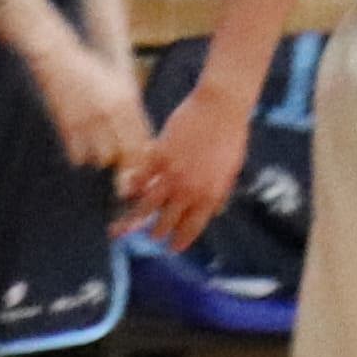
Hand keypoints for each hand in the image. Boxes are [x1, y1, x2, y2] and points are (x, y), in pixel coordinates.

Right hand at [32, 40, 152, 176]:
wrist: (58, 59)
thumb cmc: (92, 72)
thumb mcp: (120, 86)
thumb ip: (133, 112)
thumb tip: (145, 145)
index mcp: (128, 99)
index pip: (144, 139)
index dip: (144, 158)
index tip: (140, 165)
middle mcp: (112, 111)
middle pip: (128, 153)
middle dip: (127, 164)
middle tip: (122, 169)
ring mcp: (89, 119)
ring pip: (104, 159)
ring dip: (103, 158)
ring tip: (99, 149)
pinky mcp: (68, 125)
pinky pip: (79, 157)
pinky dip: (81, 156)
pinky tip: (81, 145)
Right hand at [130, 80, 246, 251]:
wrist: (221, 108)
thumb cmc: (232, 136)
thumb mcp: (231, 171)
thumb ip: (219, 193)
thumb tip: (213, 211)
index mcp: (210, 195)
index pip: (192, 227)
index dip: (181, 240)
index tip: (173, 249)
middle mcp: (189, 190)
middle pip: (166, 221)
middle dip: (156, 233)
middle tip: (150, 238)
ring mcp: (172, 174)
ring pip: (148, 205)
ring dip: (136, 219)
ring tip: (128, 227)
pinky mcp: (158, 156)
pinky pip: (140, 178)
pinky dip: (131, 189)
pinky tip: (124, 196)